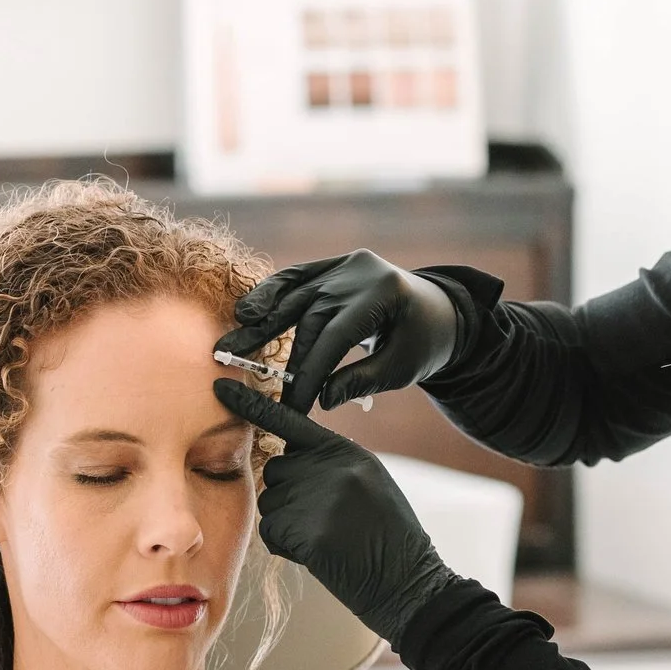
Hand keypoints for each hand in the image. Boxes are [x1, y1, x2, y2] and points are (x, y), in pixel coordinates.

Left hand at [213, 379, 462, 642]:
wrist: (408, 582)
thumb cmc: (388, 538)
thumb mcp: (370, 483)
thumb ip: (331, 465)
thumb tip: (288, 461)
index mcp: (347, 452)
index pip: (290, 421)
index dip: (252, 406)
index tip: (220, 387)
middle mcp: (330, 467)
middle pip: (277, 470)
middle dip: (289, 496)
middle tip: (325, 521)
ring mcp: (317, 498)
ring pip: (270, 503)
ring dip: (287, 524)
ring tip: (328, 538)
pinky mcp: (306, 531)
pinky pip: (270, 532)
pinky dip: (287, 547)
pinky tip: (319, 555)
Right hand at [215, 250, 464, 410]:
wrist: (440, 310)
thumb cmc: (423, 343)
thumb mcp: (402, 368)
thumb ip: (361, 380)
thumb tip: (321, 400)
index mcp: (384, 292)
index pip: (335, 337)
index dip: (308, 372)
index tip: (292, 406)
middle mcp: (360, 271)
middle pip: (311, 316)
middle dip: (280, 353)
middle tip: (246, 379)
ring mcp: (345, 264)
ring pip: (295, 292)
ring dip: (260, 318)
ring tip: (230, 344)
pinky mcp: (334, 265)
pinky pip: (297, 277)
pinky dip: (271, 294)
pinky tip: (246, 312)